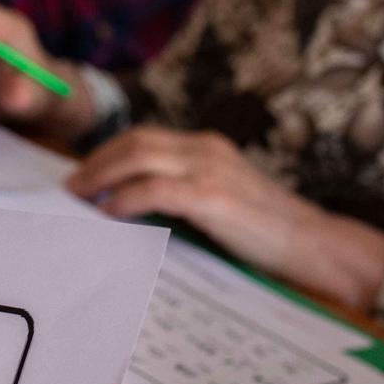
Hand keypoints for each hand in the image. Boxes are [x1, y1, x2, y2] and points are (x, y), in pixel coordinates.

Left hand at [67, 127, 332, 274]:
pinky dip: (126, 198)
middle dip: (96, 161)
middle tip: (70, 186)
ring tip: (79, 197)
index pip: (145, 138)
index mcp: (207, 147)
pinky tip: (109, 212)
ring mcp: (210, 169)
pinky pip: (156, 189)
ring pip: (139, 156)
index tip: (83, 175)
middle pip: (135, 140)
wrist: (313, 245)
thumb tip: (131, 208)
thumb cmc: (266, 232)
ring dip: (101, 175)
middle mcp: (206, 149)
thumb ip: (183, 195)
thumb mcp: (220, 201)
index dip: (108, 154)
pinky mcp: (213, 197)